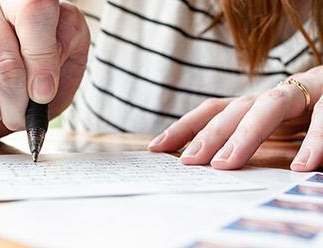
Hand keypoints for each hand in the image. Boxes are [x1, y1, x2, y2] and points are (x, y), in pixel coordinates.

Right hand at [0, 0, 89, 143]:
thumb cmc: (35, 61)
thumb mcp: (66, 47)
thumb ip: (66, 41)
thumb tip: (47, 66)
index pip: (33, 11)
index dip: (43, 59)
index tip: (44, 92)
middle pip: (4, 63)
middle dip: (20, 102)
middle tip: (23, 111)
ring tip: (1, 109)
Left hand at [148, 67, 322, 171]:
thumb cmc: (306, 117)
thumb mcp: (273, 130)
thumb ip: (249, 142)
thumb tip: (210, 164)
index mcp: (256, 104)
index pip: (213, 109)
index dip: (185, 126)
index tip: (157, 147)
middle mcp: (273, 94)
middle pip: (235, 108)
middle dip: (209, 134)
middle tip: (190, 160)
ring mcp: (303, 92)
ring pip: (270, 105)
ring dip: (246, 134)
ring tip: (225, 163)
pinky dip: (314, 141)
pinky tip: (303, 165)